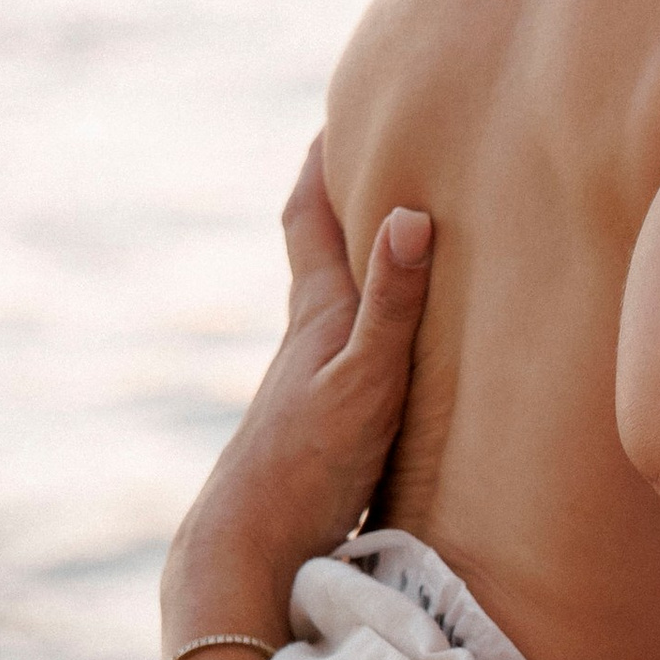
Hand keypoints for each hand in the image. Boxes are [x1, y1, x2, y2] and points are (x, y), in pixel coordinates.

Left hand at [160, 141, 432, 646]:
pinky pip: (355, 355)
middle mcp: (309, 342)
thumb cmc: (310, 465)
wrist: (250, 549)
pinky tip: (392, 352)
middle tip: (370, 151)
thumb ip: (392, 305)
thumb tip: (409, 213)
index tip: (339, 110)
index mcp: (318, 316)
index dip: (322, 163)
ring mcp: (313, 386)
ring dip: (362, 269)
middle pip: (320, 253)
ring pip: (338, 306)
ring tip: (395, 241)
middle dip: (341, 202)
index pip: (312, 218)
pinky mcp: (326, 428)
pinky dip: (375, 330)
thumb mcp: (367, 379)